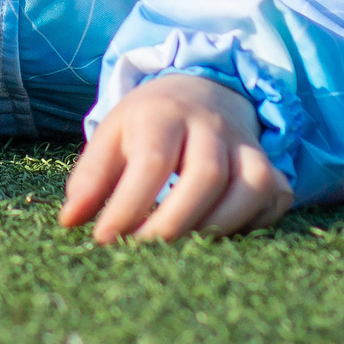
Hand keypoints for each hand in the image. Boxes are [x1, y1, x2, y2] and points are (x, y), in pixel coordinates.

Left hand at [58, 73, 293, 242]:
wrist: (200, 91)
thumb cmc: (147, 125)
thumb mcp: (111, 136)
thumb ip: (90, 178)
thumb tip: (68, 222)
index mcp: (162, 114)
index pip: (151, 161)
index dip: (129, 204)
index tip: (104, 238)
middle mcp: (210, 125)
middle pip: (206, 175)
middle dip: (176, 222)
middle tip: (144, 251)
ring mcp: (245, 144)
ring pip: (250, 185)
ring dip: (219, 225)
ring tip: (183, 250)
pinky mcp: (270, 164)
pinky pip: (275, 196)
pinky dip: (254, 223)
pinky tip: (222, 237)